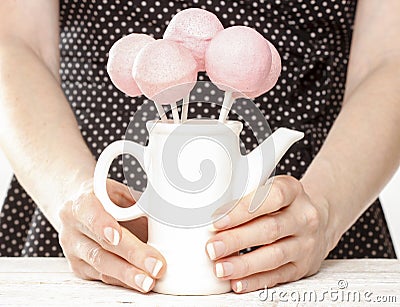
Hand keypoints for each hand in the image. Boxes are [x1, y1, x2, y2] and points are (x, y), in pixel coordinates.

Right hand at [58, 179, 165, 292]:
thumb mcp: (121, 193)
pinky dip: (123, 281)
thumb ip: (137, 202)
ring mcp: (74, 248)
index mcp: (83, 202)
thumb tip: (166, 214)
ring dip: (128, 275)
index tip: (117, 236)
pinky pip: (102, 276)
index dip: (102, 224)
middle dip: (131, 256)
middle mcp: (73, 226)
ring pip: (102, 264)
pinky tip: (139, 282)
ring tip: (149, 281)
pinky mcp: (79, 266)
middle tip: (154, 265)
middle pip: (102, 244)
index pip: (89, 212)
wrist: (83, 209)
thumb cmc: (108, 199)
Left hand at [206, 175, 330, 292]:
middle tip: (212, 248)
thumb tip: (207, 210)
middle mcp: (304, 216)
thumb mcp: (271, 189)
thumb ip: (247, 195)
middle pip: (270, 229)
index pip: (272, 197)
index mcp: (293, 191)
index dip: (243, 210)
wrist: (320, 219)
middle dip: (237, 240)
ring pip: (274, 256)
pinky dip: (255, 280)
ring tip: (220, 268)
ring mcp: (306, 243)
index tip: (217, 221)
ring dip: (244, 264)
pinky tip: (237, 282)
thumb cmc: (283, 203)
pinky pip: (278, 275)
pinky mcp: (303, 266)